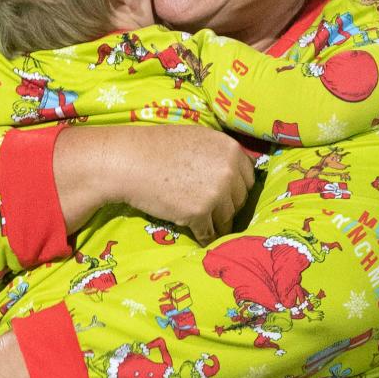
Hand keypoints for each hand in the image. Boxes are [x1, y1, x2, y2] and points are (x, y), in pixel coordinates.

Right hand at [54, 123, 255, 242]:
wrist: (130, 161)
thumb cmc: (157, 147)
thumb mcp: (198, 140)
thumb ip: (219, 155)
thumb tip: (233, 172)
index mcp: (231, 150)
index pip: (248, 178)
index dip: (237, 188)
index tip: (229, 196)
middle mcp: (229, 171)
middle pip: (239, 200)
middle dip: (228, 207)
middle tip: (216, 213)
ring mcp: (215, 193)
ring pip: (226, 219)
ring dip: (217, 225)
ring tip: (208, 227)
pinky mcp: (199, 213)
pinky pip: (209, 233)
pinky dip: (204, 237)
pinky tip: (199, 238)